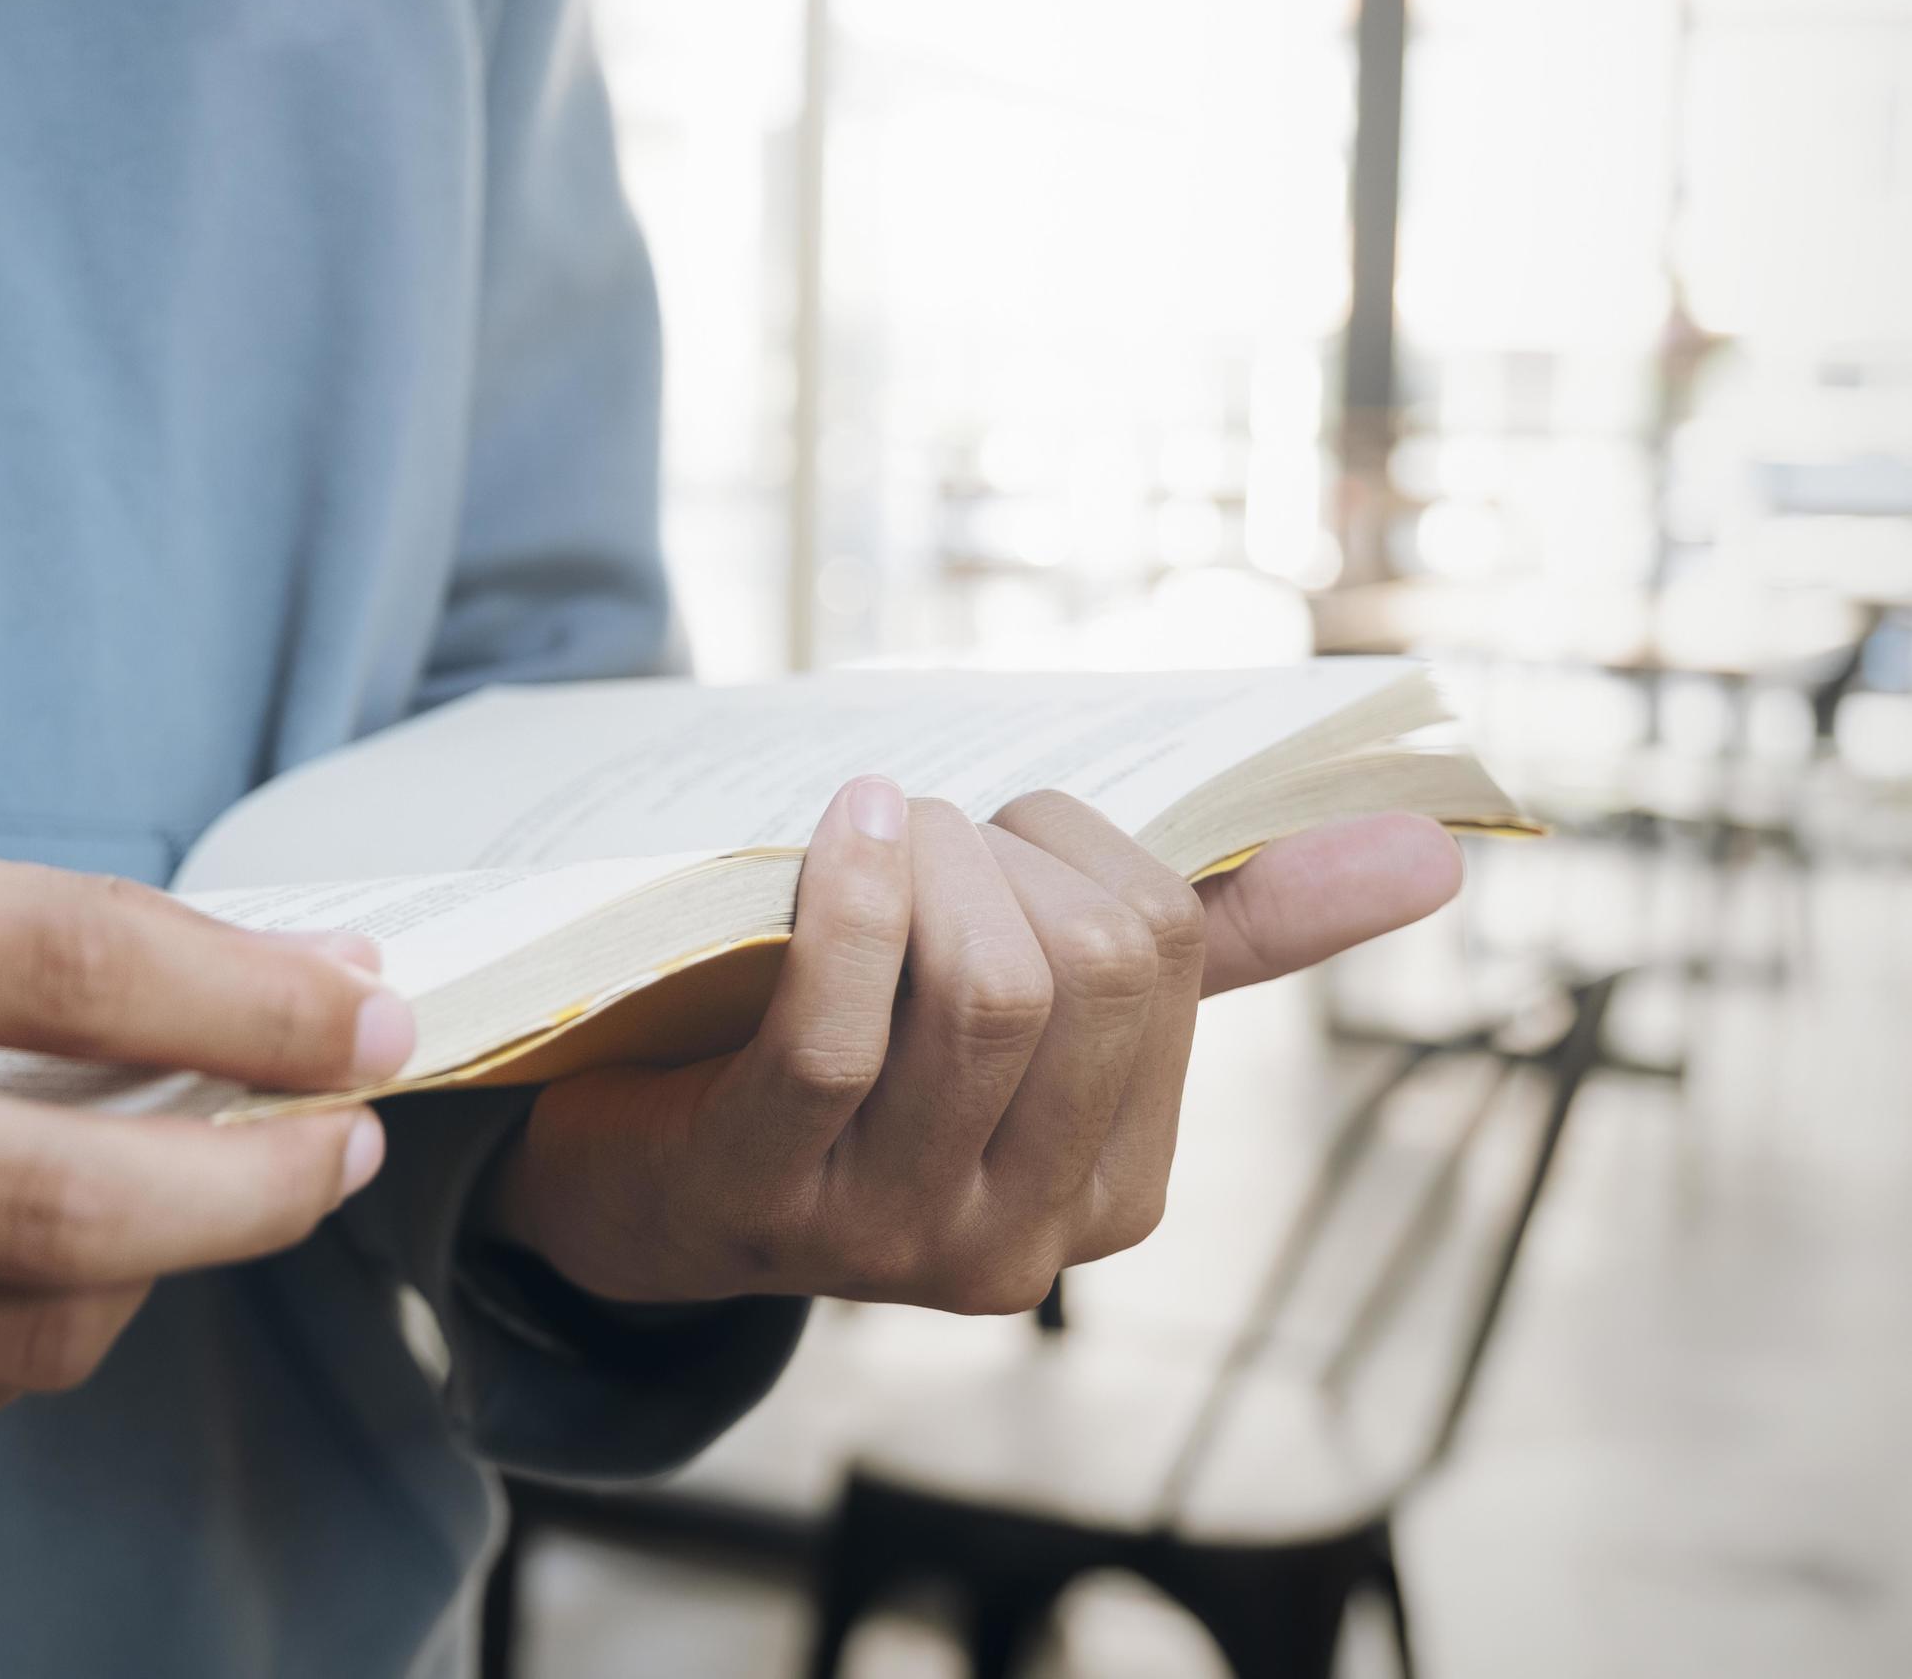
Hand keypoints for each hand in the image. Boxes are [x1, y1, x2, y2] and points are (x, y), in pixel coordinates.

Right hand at [0, 789, 412, 1463]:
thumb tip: (250, 1003)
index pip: (48, 970)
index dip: (248, 1002)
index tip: (367, 1013)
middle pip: (52, 1202)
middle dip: (257, 1182)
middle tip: (346, 1138)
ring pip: (12, 1329)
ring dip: (162, 1255)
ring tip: (209, 1177)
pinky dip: (29, 1316)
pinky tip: (47, 1245)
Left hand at [485, 781, 1461, 1309]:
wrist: (631, 1164)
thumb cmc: (851, 1051)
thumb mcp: (1033, 995)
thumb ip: (1219, 933)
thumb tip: (1437, 850)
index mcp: (1117, 1189)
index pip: (1165, 956)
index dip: (1078, 848)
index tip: (998, 837)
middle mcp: (1023, 1244)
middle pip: (1086, 971)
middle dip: (1003, 847)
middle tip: (921, 829)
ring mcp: (892, 1238)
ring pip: (982, 995)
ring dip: (924, 859)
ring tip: (868, 826)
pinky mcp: (763, 1200)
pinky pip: (838, 1033)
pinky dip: (849, 900)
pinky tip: (836, 824)